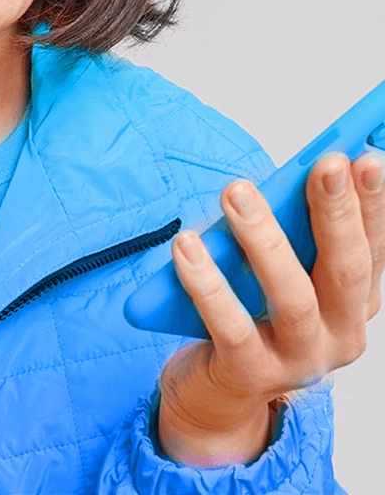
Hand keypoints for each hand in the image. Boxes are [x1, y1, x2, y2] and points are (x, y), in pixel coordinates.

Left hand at [157, 151, 384, 465]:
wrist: (216, 393)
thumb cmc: (251, 315)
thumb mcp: (275, 273)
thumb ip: (285, 236)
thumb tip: (274, 181)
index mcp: (352, 305)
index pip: (373, 249)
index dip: (373, 205)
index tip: (366, 159)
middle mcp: (337, 335)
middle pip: (344, 270)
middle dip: (337, 212)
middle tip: (324, 162)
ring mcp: (297, 360)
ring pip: (291, 297)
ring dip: (264, 239)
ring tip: (235, 192)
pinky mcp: (249, 374)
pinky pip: (230, 327)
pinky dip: (208, 284)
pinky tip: (187, 245)